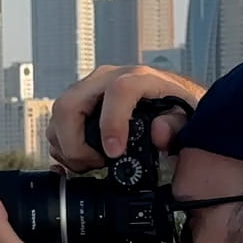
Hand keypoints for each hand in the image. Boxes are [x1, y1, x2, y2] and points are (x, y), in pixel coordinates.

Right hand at [46, 65, 204, 172]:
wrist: (167, 98)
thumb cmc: (175, 108)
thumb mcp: (185, 118)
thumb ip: (176, 126)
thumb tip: (159, 133)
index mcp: (137, 78)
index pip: (117, 92)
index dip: (111, 124)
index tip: (114, 153)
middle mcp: (106, 79)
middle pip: (69, 105)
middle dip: (74, 143)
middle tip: (94, 164)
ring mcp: (88, 89)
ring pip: (58, 116)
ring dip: (67, 147)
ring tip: (92, 163)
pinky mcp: (79, 102)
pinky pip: (57, 123)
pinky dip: (64, 146)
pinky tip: (84, 159)